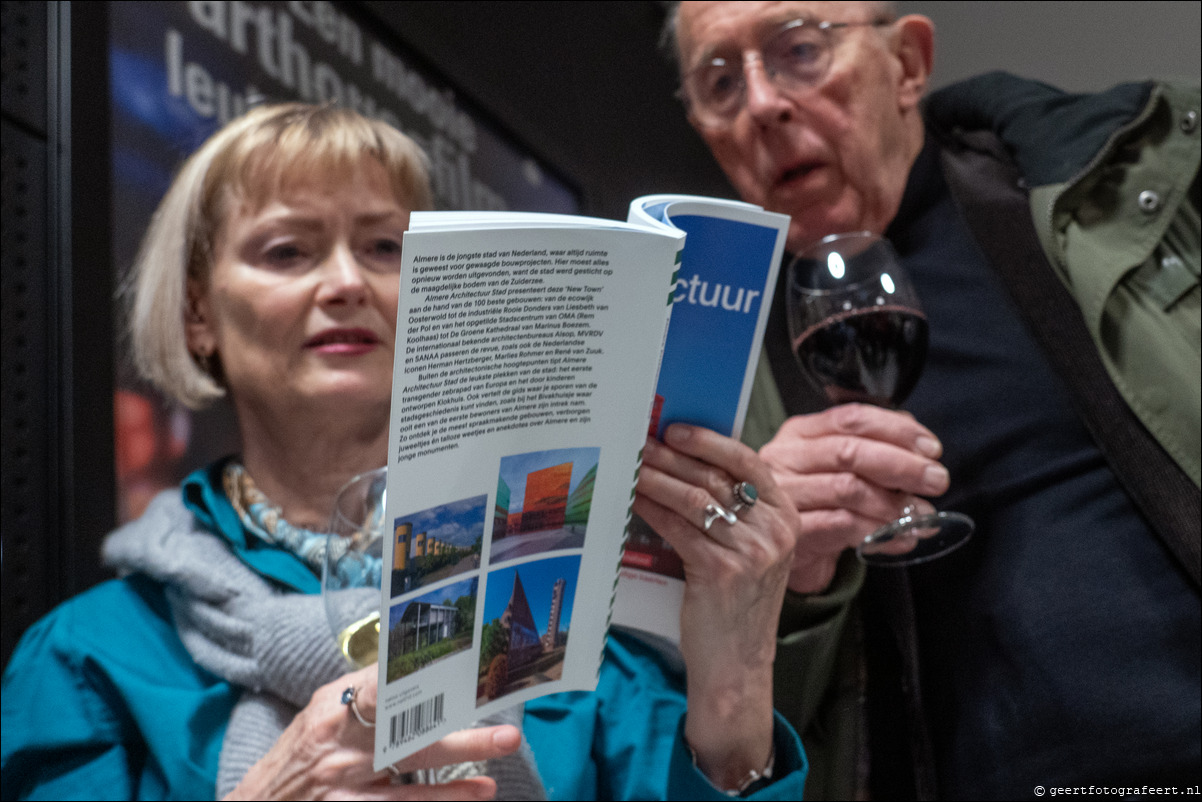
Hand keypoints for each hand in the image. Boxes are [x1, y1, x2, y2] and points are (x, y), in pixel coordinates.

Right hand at [224, 664, 520, 799]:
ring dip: (458, 771)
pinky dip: (440, 801)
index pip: (382, 688)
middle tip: (507, 730)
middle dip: (458, 729)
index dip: (421, 678)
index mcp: (334, 710)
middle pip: (408, 732)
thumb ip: (364, 691)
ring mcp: (345, 786)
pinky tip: (474, 795)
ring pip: (410, 777)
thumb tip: (410, 659)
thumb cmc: (300, 754)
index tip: (462, 666)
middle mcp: (341, 747)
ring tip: (498, 762)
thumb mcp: (321, 713)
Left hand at [633, 424, 799, 790]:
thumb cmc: (737, 603)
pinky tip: (633, 499)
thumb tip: (687, 462)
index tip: (675, 429)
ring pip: (694, 499)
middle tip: (640, 442)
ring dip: (656, 478)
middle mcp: (775, 530)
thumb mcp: (752, 550)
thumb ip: (736, 510)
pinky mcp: (722, 571)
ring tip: (631, 465)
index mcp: (787, 517)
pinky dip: (652, 509)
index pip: (748, 463)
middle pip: (716, 477)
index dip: (710, 442)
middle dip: (672, 456)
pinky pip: (679, 527)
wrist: (737, 662)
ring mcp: (752, 551)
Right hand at [759, 403, 948, 592]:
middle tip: (936, 480)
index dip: (897, 431)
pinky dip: (880, 532)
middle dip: (902, 465)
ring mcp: (785, 494)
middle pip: (849, 451)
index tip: (931, 449)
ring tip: (922, 516)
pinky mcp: (791, 529)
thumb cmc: (816, 502)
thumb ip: (875, 449)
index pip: (852, 419)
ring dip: (893, 504)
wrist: (782, 548)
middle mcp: (786, 457)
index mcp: (801, 433)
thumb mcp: (840, 469)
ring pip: (847, 489)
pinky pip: (842, 526)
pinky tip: (901, 538)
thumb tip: (921, 447)